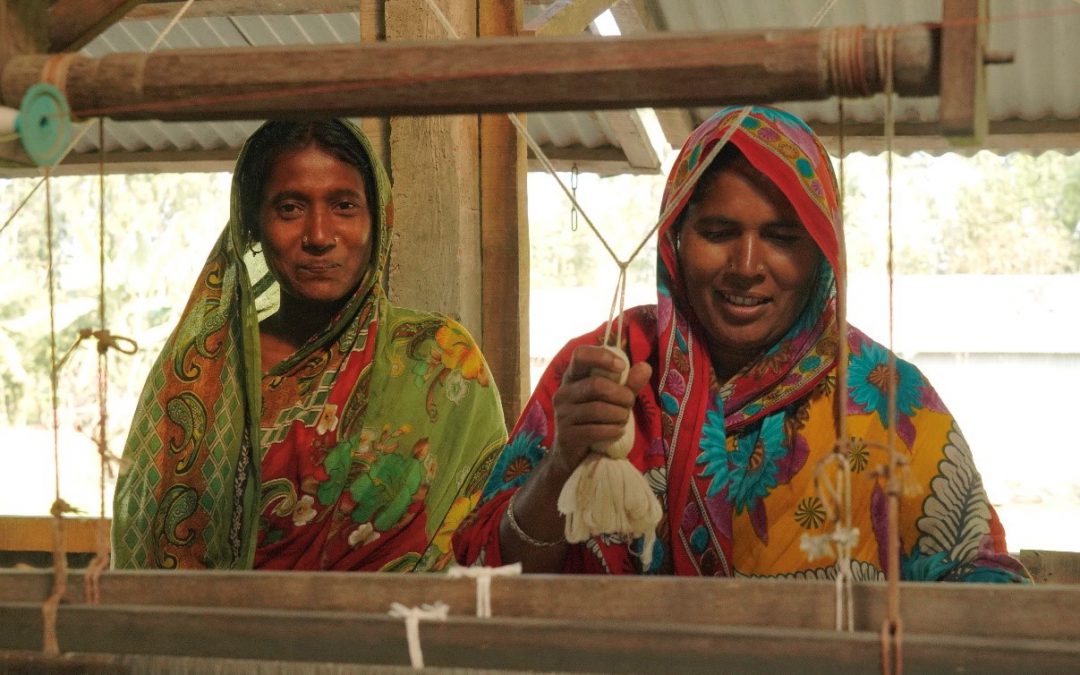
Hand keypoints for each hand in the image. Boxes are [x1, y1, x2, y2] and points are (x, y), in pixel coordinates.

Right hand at [548, 345, 651, 476]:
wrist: (572, 454)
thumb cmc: (594, 420)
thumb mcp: (613, 399)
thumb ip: (628, 384)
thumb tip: (645, 367)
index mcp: (573, 377)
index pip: (580, 355)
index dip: (602, 357)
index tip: (622, 367)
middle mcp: (563, 393)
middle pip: (596, 385)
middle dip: (621, 395)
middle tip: (630, 403)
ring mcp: (562, 414)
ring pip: (598, 409)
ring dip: (619, 415)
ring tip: (623, 420)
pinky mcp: (566, 435)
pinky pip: (595, 430)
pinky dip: (613, 431)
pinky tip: (618, 432)